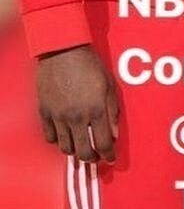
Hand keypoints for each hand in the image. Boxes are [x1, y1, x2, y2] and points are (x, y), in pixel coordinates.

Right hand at [37, 45, 119, 162]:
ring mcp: (58, 116)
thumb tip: (114, 134)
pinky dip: (58, 141)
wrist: (63, 50)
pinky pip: (50, 137)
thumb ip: (113, 111)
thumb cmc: (90, 64)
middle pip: (84, 152)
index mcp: (96, 110)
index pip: (103, 144)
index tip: (110, 158)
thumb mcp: (109, 84)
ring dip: (75, 151)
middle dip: (92, 159)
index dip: (108, 155)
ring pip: (66, 148)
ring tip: (81, 147)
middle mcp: (77, 117)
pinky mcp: (44, 112)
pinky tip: (65, 136)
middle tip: (96, 157)